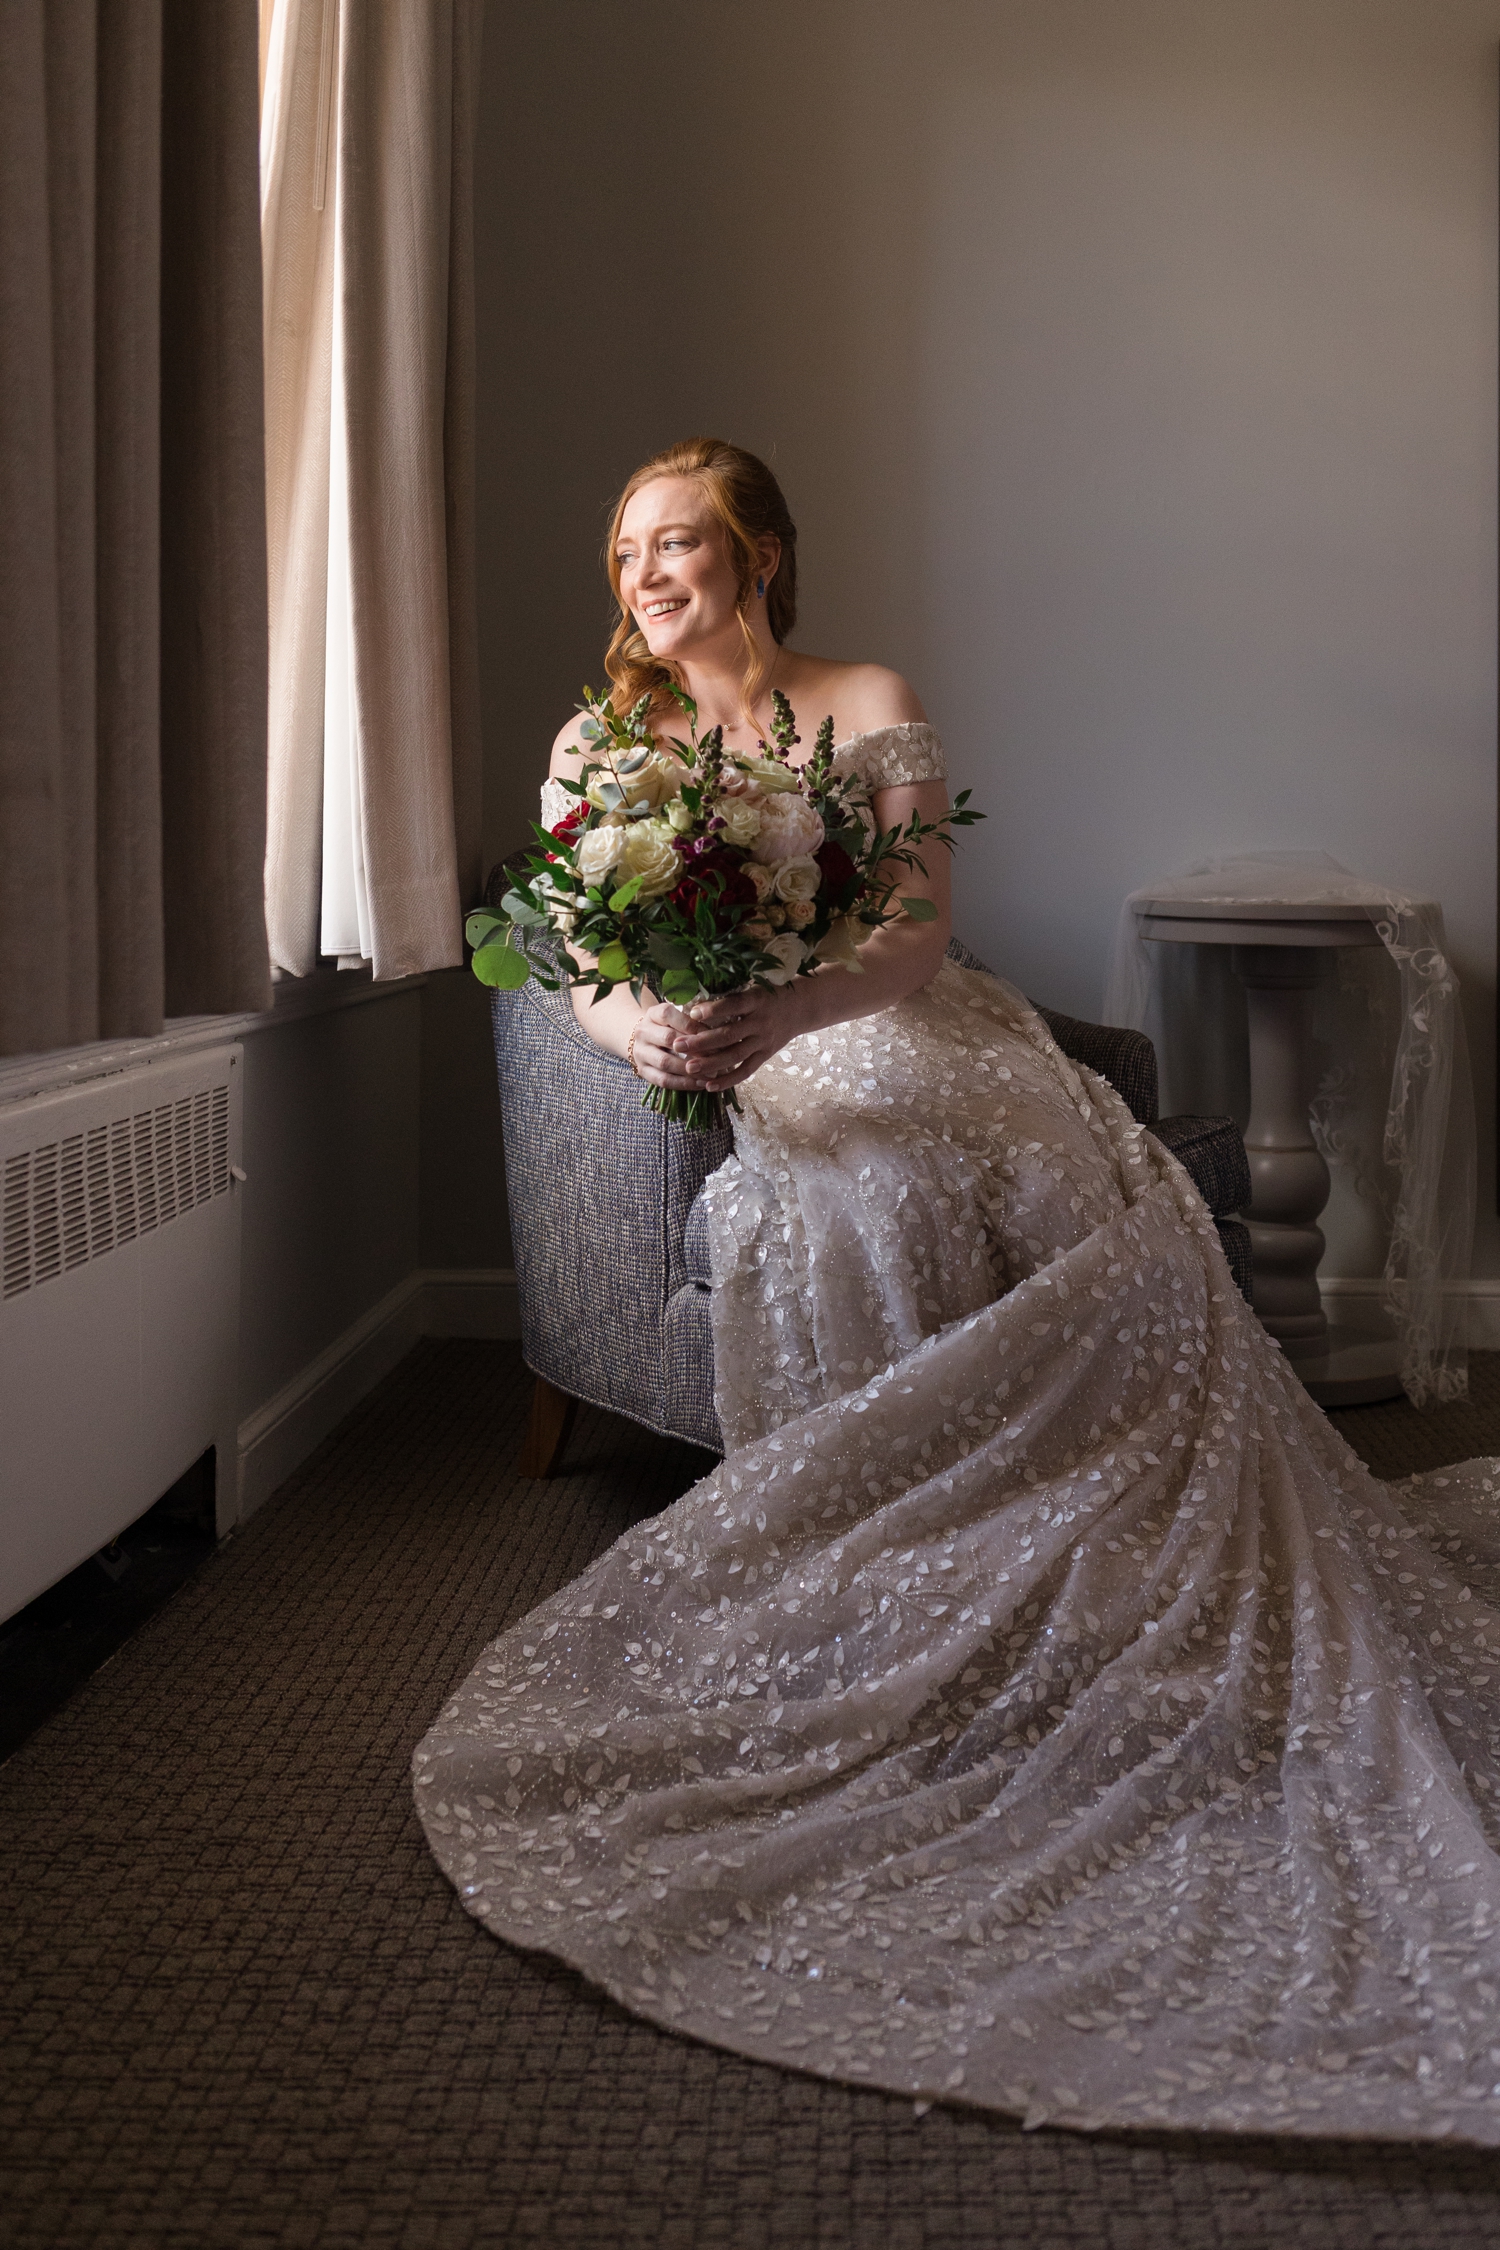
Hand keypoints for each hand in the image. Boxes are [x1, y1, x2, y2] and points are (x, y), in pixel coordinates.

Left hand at [662, 986, 808, 1090]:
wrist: (801, 1007)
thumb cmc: (769, 994)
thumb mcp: (754, 987)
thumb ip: (731, 994)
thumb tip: (695, 998)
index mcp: (757, 1000)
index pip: (734, 1005)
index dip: (714, 1010)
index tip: (692, 1013)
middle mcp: (761, 1022)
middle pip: (730, 1035)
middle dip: (702, 1041)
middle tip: (678, 1045)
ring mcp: (764, 1041)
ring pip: (735, 1055)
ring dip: (711, 1064)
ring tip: (689, 1067)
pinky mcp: (765, 1055)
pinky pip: (746, 1071)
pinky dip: (728, 1080)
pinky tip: (709, 1086)